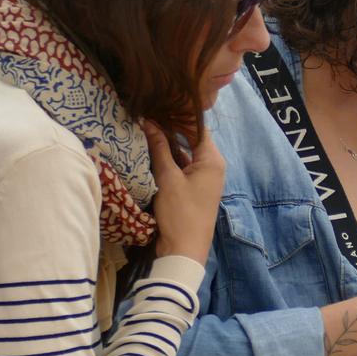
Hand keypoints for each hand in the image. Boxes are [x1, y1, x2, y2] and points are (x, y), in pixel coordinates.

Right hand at [149, 119, 225, 264]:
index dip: (179, 114)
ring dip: (166, 145)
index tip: (158, 104)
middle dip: (169, 128)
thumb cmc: (180, 212)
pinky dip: (168, 160)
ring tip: (143, 128)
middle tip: (146, 115)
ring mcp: (203, 179)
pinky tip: (149, 152)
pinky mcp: (193, 189)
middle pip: (191, 139)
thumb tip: (148, 122)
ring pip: (184, 154)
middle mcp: (212, 166)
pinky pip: (181, 167)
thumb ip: (159, 148)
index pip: (198, 126)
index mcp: (212, 160)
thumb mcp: (167, 178)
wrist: (184, 250)